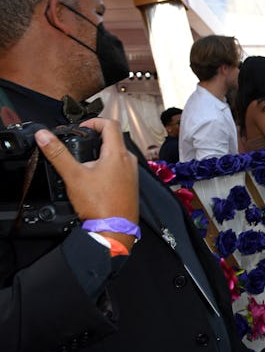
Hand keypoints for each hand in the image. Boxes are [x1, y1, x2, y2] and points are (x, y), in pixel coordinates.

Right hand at [35, 118, 138, 248]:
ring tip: (84, 162)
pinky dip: (107, 166)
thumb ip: (58, 154)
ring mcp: (132, 173)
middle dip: (95, 138)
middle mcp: (129, 161)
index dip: (94, 121)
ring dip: (101, 153)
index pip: (110, 124)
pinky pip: (119, 168)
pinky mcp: (131, 184)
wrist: (114, 230)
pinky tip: (94, 178)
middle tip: (79, 144)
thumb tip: (45, 136)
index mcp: (118, 154)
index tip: (81, 127)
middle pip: (114, 139)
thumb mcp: (73, 176)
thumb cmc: (100, 206)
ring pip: (116, 154)